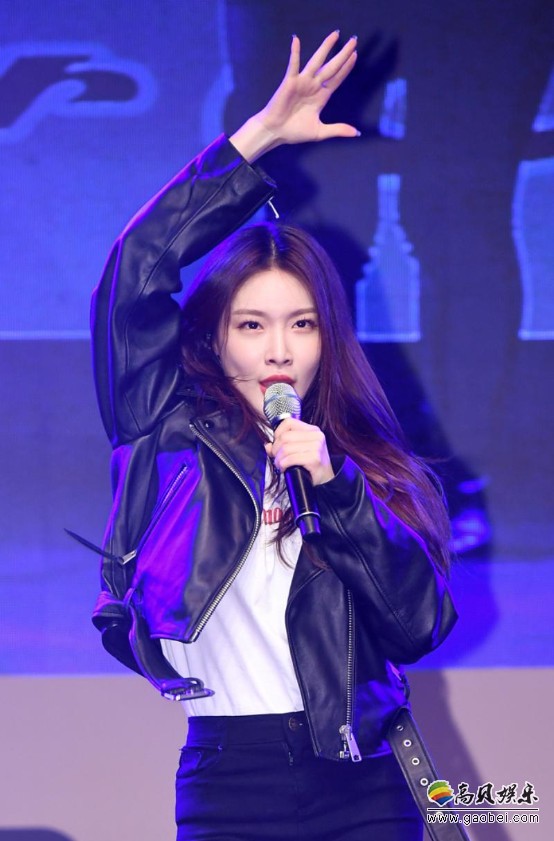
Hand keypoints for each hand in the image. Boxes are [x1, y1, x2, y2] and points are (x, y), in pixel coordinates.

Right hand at [230, 32, 358, 162]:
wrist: (275, 133)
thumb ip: (338, 129)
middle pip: (332, 67)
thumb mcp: (320, 132)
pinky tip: (296, 40)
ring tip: (336, 34)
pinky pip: (293, 65)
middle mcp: (314, 86)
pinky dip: (295, 53)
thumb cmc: (294, 132)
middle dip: (343, 54)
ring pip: (317, 61)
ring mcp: (302, 82)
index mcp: (321, 97)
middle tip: (354, 40)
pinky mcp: (290, 82)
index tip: (355, 55)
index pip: (337, 79)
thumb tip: (357, 134)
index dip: (346, 68)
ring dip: (326, 47)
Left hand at [264, 417, 334, 485]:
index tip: (276, 444)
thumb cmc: (311, 464)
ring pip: (286, 448)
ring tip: (280, 464)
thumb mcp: (298, 450)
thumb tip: (268, 446)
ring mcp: (317, 446)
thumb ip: (283, 445)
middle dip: (275, 449)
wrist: (326, 479)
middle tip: (276, 458)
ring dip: (278, 459)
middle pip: (285, 436)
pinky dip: (283, 464)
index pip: (288, 422)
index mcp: (312, 430)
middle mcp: (316, 436)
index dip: (277, 433)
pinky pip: (290, 459)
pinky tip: (284, 468)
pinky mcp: (314, 458)